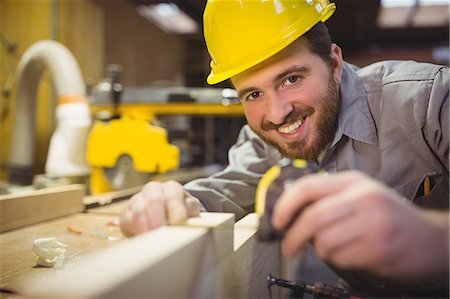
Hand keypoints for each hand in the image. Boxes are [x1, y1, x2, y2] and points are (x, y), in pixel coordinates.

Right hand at [120, 180, 200, 236]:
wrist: (169, 215)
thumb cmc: (180, 213)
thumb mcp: (190, 211)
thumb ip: (189, 213)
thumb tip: (183, 221)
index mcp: (172, 188)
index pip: (173, 195)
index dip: (175, 208)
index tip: (178, 220)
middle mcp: (154, 190)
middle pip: (154, 200)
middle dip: (158, 218)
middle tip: (162, 232)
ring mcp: (138, 199)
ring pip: (139, 209)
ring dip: (147, 226)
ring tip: (153, 238)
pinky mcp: (127, 212)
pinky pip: (128, 220)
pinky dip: (136, 230)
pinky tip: (143, 236)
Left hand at [272, 170, 448, 279]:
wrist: (431, 238)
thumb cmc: (388, 217)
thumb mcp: (360, 196)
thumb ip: (329, 198)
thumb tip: (290, 212)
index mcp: (354, 182)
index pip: (308, 187)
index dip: (285, 205)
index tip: (277, 221)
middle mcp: (363, 197)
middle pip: (312, 217)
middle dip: (293, 236)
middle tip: (289, 246)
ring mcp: (373, 222)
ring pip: (324, 241)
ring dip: (321, 250)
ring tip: (335, 247)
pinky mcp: (379, 247)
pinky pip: (340, 258)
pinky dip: (338, 260)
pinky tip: (352, 254)